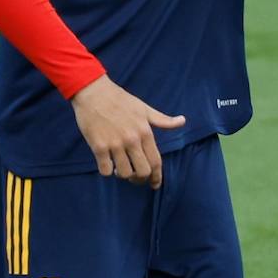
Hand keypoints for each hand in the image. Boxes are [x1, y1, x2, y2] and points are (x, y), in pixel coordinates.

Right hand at [70, 75, 184, 188]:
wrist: (94, 93)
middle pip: (142, 171)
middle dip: (140, 179)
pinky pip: (104, 169)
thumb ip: (162, 120)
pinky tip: (107, 165)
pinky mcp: (98, 146)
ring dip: (123, 175)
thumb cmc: (121, 100)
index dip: (157, 176)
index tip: (155, 184)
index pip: (156, 161)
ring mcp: (115, 144)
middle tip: (135, 178)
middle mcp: (132, 140)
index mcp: (145, 132)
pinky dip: (107, 171)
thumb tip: (182, 121)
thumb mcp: (145, 108)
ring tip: (120, 169)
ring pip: (123, 173)